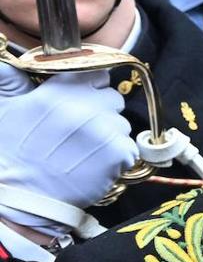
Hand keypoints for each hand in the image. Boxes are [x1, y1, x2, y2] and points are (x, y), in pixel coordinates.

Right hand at [0, 66, 135, 232]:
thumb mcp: (5, 110)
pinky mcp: (118, 153)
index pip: (97, 75)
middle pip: (113, 99)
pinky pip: (130, 149)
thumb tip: (7, 64)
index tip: (83, 102)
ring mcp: (104, 129)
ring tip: (85, 152)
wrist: (26, 197)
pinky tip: (95, 166)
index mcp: (59, 90)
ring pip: (123, 125)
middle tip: (82, 133)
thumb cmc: (12, 154)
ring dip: (111, 137)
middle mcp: (85, 105)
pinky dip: (119, 159)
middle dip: (102, 113)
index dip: (92, 89)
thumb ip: (11, 83)